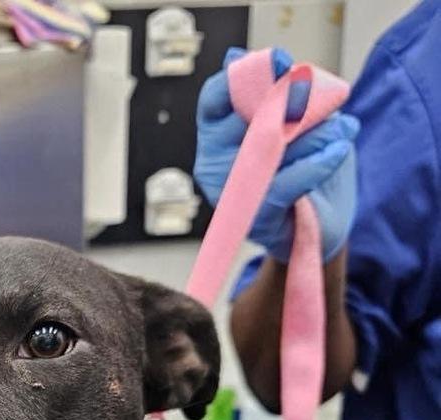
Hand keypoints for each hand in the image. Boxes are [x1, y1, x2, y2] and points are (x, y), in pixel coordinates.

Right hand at [194, 47, 359, 261]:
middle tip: (326, 101)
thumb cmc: (304, 164)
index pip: (214, 98)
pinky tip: (337, 150)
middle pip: (247, 120)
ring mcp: (230, 195)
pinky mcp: (255, 220)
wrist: (321, 222)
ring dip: (315, 134)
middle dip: (293, 105)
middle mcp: (212, 165)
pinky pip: (286, 183)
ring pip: (270, 150)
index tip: (283, 63)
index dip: (245, 76)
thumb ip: (281, 93)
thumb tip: (260, 65)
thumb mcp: (296, 119)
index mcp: (216, 135)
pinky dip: (317, 163)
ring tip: (342, 130)